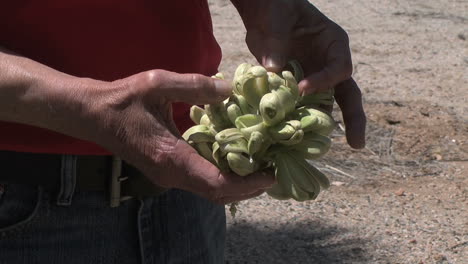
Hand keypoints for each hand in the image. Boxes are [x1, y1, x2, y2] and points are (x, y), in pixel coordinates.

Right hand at [88, 70, 273, 203]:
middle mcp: (170, 174)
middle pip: (218, 193)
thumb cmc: (122, 99)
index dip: (247, 183)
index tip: (270, 173)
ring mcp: (168, 176)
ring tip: (260, 166)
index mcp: (170, 157)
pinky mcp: (167, 171)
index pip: (216, 183)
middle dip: (248, 187)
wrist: (93, 115)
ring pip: (210, 191)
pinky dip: (223, 177)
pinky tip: (235, 160)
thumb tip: (230, 89)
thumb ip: (195, 85)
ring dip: (237, 184)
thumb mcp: (157, 83)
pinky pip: (201, 182)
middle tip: (272, 170)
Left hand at [233, 0, 365, 147]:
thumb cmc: (277, 9)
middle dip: (353, 119)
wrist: (263, 14)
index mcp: (334, 45)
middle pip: (347, 94)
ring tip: (314, 147)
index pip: (340, 69)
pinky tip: (290, 137)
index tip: (301, 89)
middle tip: (357, 143)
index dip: (324, 81)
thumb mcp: (277, 21)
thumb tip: (272, 70)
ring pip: (323, 105)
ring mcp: (313, 77)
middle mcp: (328, 65)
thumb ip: (276, 44)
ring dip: (318, 124)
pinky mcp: (295, 87)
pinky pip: (300, 107)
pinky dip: (295, 120)